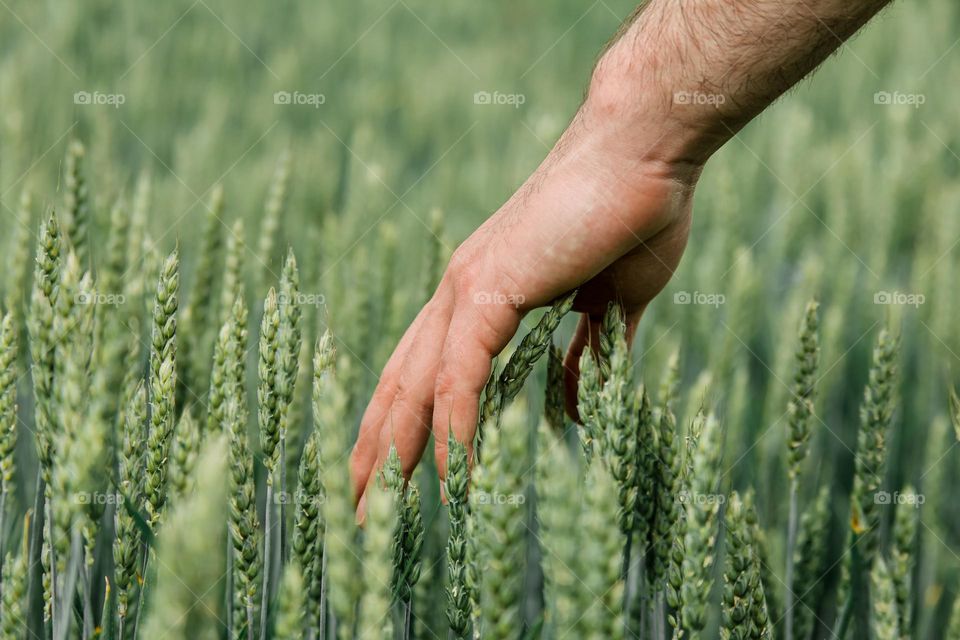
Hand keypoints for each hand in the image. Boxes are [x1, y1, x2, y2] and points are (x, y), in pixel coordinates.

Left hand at [349, 72, 704, 511]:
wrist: (644, 150)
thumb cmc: (632, 218)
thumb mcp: (608, 309)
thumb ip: (583, 356)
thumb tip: (571, 409)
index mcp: (481, 296)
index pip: (424, 374)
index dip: (403, 427)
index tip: (391, 478)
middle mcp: (461, 294)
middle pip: (401, 386)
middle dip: (377, 452)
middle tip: (357, 511)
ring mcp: (469, 287)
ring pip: (415, 385)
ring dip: (395, 452)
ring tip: (375, 511)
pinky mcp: (491, 285)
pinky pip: (461, 372)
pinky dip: (457, 426)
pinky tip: (454, 474)